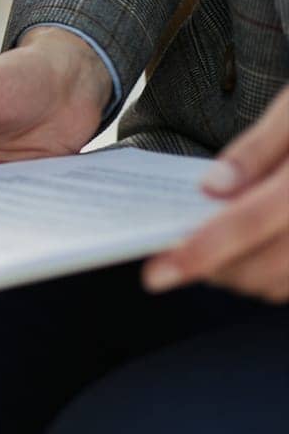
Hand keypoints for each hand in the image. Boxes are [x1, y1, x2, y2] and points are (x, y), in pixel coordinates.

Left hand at [144, 85, 288, 302]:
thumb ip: (256, 149)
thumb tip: (211, 187)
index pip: (250, 222)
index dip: (202, 251)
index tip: (158, 273)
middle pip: (263, 265)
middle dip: (213, 267)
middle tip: (177, 252)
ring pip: (280, 284)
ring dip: (240, 275)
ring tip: (212, 248)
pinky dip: (270, 277)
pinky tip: (251, 252)